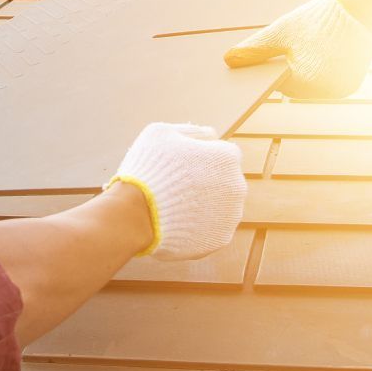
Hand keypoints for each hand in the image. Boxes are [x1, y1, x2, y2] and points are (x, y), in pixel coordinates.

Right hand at [107, 123, 245, 259]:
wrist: (134, 215)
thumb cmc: (146, 170)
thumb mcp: (162, 133)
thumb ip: (192, 131)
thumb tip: (211, 135)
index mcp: (226, 157)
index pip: (223, 153)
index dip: (201, 158)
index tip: (181, 166)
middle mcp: (237, 186)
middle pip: (224, 181)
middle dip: (206, 182)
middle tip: (177, 187)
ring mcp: (230, 215)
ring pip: (220, 206)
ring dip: (204, 204)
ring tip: (175, 207)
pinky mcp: (219, 239)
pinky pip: (212, 228)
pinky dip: (198, 226)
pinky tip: (178, 222)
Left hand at [223, 0, 371, 98]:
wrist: (366, 8)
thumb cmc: (320, 19)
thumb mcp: (281, 31)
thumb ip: (255, 50)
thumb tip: (228, 60)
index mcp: (303, 85)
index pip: (274, 84)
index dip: (268, 68)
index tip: (265, 56)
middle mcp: (323, 94)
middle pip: (295, 85)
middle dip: (287, 68)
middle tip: (287, 47)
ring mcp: (341, 90)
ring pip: (312, 83)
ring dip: (305, 69)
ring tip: (306, 46)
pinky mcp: (353, 83)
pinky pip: (329, 80)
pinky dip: (322, 68)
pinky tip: (321, 49)